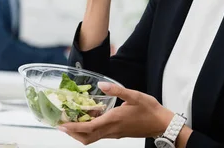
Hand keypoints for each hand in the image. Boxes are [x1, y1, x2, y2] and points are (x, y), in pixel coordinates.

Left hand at [58, 82, 173, 144]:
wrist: (161, 124)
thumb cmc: (149, 110)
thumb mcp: (134, 95)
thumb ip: (117, 90)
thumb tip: (101, 85)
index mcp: (113, 120)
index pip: (88, 128)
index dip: (73, 128)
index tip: (61, 126)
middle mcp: (111, 130)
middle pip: (86, 138)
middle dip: (72, 133)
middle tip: (62, 124)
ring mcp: (114, 134)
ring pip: (92, 138)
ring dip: (80, 133)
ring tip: (73, 121)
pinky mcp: (118, 134)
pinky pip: (100, 135)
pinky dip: (90, 130)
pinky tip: (91, 118)